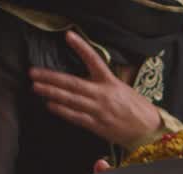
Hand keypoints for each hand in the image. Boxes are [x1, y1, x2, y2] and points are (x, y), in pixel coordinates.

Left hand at [30, 31, 161, 146]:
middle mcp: (103, 95)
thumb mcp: (122, 88)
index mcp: (111, 82)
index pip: (94, 60)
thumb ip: (103, 82)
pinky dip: (62, 111)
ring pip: (70, 100)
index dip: (81, 48)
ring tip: (36, 87)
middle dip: (51, 78)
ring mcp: (99, 111)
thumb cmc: (136, 108)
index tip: (68, 36)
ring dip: (51, 93)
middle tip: (33, 73)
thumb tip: (84, 75)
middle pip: (73, 83)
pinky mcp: (98, 126)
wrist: (149, 129)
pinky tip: (50, 105)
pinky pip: (75, 117)